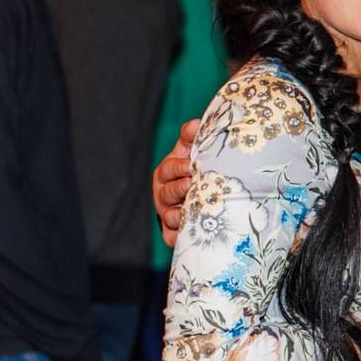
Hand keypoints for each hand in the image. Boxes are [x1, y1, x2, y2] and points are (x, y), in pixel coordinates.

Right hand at [153, 119, 198, 246]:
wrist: (195, 195)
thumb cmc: (193, 168)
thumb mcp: (191, 150)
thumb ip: (192, 137)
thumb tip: (196, 124)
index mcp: (166, 172)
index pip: (169, 168)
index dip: (179, 166)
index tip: (192, 165)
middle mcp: (163, 193)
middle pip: (168, 192)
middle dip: (180, 189)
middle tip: (193, 186)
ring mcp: (167, 213)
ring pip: (170, 216)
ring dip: (181, 214)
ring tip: (195, 211)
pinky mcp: (172, 232)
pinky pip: (173, 236)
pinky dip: (180, 236)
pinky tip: (191, 234)